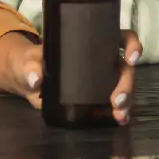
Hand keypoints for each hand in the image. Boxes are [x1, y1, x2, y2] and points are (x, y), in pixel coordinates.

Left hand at [0, 30, 142, 124]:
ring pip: (125, 86)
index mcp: (93, 42)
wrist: (27, 79)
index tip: (132, 57)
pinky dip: (120, 112)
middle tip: (117, 100)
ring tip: (119, 114)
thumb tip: (36, 79)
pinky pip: (116, 102)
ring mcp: (102, 79)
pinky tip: (120, 119)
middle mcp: (103, 59)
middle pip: (125, 68)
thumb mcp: (28, 61)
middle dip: (127, 84)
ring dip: (127, 100)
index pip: (121, 38)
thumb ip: (31, 67)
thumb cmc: (30, 61)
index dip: (132, 45)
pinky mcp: (98, 96)